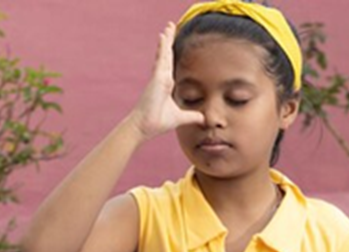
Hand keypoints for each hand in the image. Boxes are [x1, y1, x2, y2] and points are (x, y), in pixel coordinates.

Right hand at [129, 22, 204, 140]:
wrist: (145, 126)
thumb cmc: (158, 122)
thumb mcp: (181, 117)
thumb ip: (192, 116)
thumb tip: (203, 118)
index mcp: (166, 84)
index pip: (170, 65)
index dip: (171, 53)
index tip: (172, 42)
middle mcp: (161, 78)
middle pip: (166, 56)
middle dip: (169, 41)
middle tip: (171, 27)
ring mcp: (158, 77)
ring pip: (164, 54)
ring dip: (166, 40)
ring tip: (169, 27)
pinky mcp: (156, 78)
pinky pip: (161, 59)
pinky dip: (162, 47)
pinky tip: (163, 36)